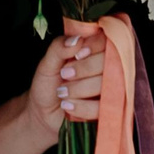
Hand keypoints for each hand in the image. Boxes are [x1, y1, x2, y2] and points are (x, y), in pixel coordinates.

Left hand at [25, 17, 106, 139]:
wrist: (42, 112)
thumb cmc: (48, 84)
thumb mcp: (47, 64)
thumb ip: (58, 48)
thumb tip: (76, 40)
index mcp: (94, 53)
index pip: (107, 42)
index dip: (94, 47)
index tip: (77, 55)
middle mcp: (106, 70)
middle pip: (110, 63)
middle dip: (85, 69)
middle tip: (64, 74)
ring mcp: (109, 91)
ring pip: (107, 86)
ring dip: (80, 89)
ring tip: (61, 92)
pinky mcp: (107, 111)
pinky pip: (103, 108)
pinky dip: (81, 107)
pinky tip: (67, 105)